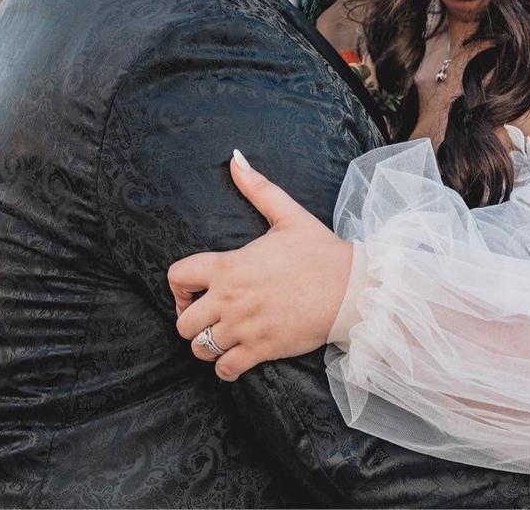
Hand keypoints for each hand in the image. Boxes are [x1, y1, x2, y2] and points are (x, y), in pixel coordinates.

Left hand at [167, 150, 354, 380]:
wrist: (352, 289)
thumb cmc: (320, 251)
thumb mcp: (288, 215)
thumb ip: (258, 188)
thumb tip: (236, 159)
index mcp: (230, 266)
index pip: (177, 277)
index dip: (178, 286)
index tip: (191, 290)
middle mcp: (231, 299)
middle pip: (182, 323)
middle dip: (190, 320)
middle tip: (206, 316)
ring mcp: (245, 328)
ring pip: (200, 349)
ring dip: (206, 344)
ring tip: (221, 335)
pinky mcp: (262, 350)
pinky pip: (226, 370)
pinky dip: (225, 367)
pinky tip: (237, 355)